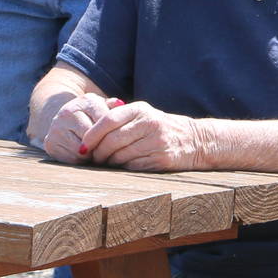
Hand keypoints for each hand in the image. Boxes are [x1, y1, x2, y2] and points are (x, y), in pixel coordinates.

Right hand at [40, 91, 114, 163]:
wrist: (64, 121)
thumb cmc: (91, 116)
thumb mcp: (102, 108)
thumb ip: (113, 106)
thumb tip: (120, 104)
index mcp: (85, 101)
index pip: (103, 120)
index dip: (111, 133)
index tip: (117, 139)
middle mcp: (67, 112)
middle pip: (91, 136)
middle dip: (101, 145)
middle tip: (108, 149)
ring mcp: (56, 128)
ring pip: (82, 150)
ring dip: (91, 154)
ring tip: (96, 152)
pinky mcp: (50, 144)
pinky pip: (71, 158)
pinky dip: (80, 160)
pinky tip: (84, 155)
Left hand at [79, 101, 209, 171]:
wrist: (195, 140)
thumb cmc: (161, 128)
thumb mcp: (144, 115)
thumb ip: (120, 117)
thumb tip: (89, 131)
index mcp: (141, 109)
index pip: (108, 120)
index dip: (92, 135)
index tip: (82, 146)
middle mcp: (149, 124)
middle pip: (112, 140)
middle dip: (98, 152)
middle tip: (92, 157)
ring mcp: (156, 142)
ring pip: (120, 155)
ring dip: (109, 161)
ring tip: (106, 162)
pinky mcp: (160, 159)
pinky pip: (132, 166)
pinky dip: (123, 167)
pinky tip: (122, 166)